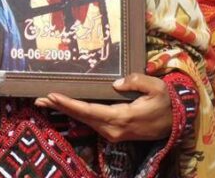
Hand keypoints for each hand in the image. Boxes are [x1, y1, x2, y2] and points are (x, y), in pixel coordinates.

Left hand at [35, 73, 171, 142]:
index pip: (90, 110)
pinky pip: (90, 121)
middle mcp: (113, 128)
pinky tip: (63, 106)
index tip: (52, 96)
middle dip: (59, 107)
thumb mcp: (157, 87)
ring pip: (84, 120)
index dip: (69, 104)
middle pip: (81, 117)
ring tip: (44, 101)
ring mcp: (113, 132)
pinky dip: (75, 113)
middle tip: (38, 98)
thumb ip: (137, 81)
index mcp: (122, 117)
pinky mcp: (113, 131)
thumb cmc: (166, 102)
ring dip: (64, 110)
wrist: (177, 122)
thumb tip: (116, 82)